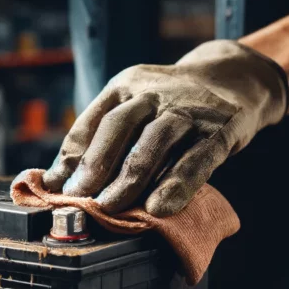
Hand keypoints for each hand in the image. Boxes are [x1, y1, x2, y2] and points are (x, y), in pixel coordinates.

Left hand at [44, 40, 288, 216]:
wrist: (234, 79)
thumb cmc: (170, 106)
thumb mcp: (135, 107)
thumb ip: (104, 138)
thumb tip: (60, 180)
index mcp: (126, 85)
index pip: (92, 120)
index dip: (71, 155)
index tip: (54, 186)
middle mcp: (154, 92)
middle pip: (119, 126)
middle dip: (94, 165)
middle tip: (78, 199)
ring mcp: (189, 109)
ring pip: (154, 141)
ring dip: (129, 177)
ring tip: (110, 207)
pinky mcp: (220, 130)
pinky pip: (196, 160)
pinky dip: (176, 185)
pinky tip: (158, 208)